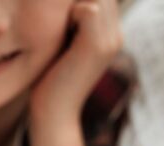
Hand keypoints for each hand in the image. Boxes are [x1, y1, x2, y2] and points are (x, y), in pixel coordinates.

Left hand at [28, 0, 121, 145]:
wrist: (52, 115)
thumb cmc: (48, 82)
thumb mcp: (59, 46)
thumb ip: (66, 25)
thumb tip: (57, 4)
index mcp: (109, 36)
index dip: (74, 1)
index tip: (54, 14)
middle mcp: (115, 36)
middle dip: (72, 1)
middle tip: (51, 17)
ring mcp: (110, 41)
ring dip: (68, 4)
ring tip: (51, 24)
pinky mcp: (97, 46)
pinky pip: (87, 8)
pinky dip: (66, 12)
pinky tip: (51, 31)